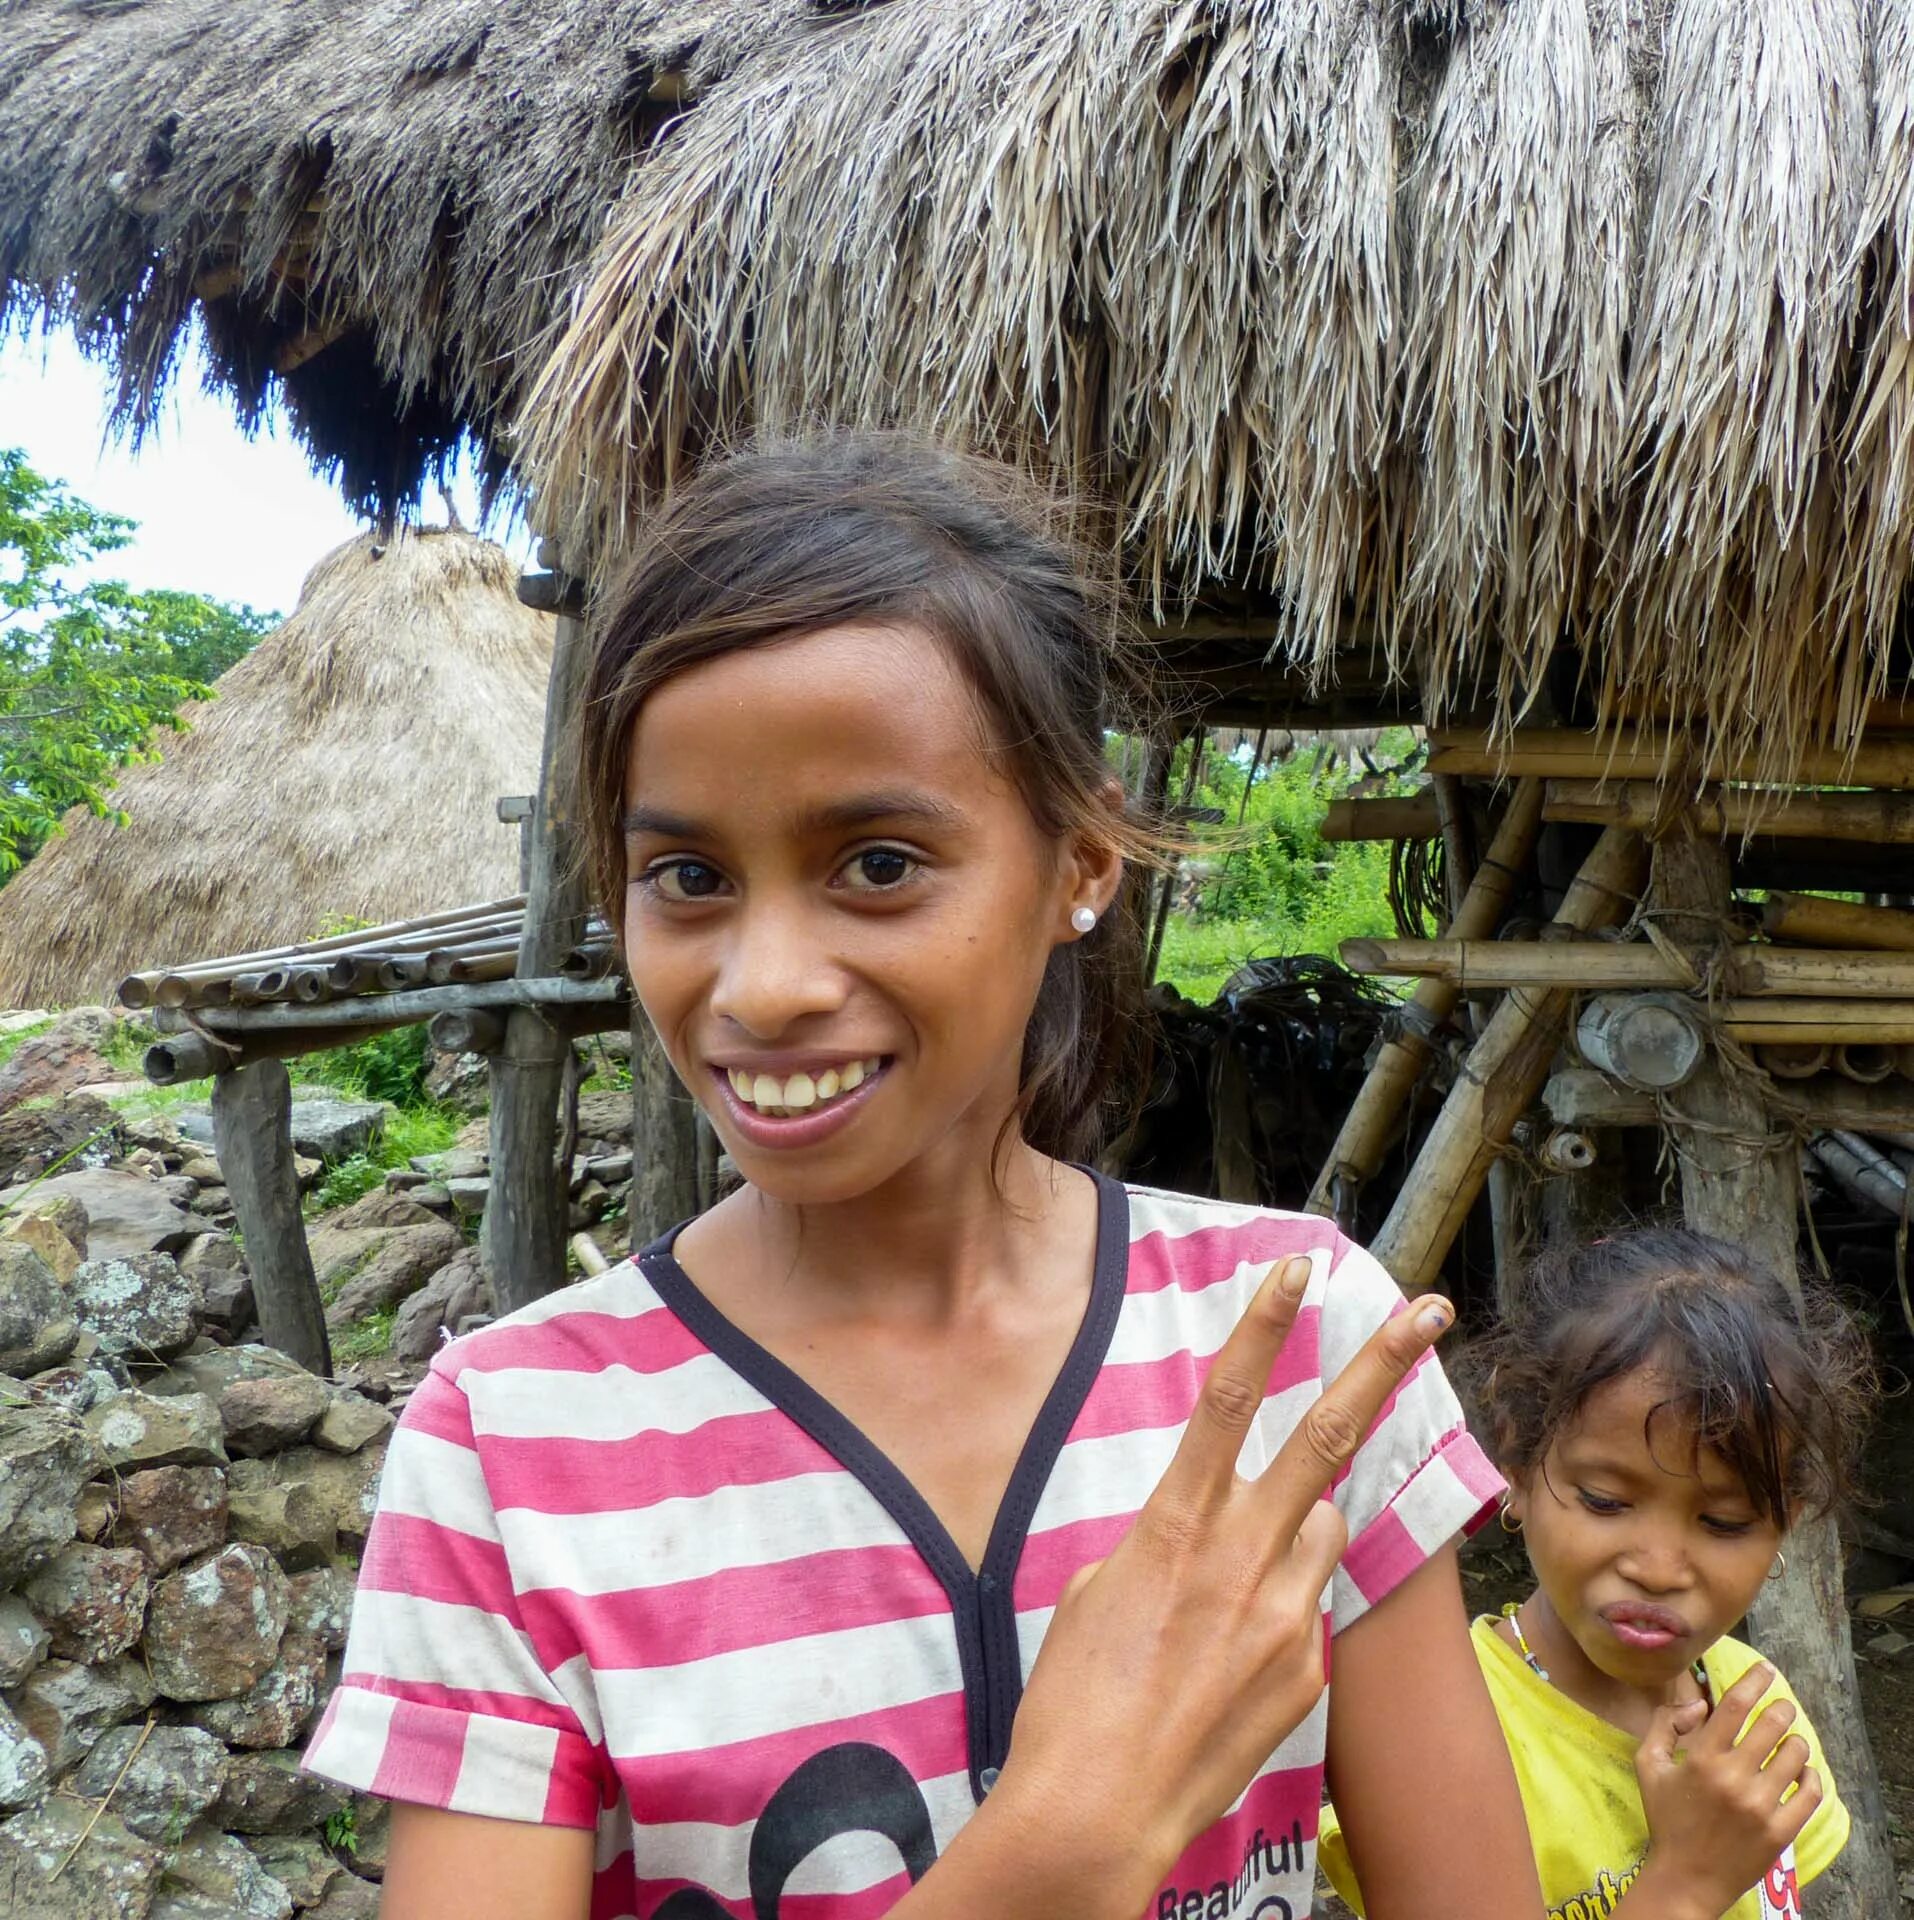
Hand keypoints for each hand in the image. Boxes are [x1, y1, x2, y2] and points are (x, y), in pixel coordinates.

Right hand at [995, 1254, 1453, 1906]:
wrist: (1100, 1808)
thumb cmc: (1076, 1696)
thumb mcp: (1098, 1588)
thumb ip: (1165, 1541)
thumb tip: (1205, 1535)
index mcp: (1177, 1521)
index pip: (1231, 1398)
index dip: (1266, 1325)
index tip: (1299, 1268)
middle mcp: (1244, 1553)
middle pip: (1328, 1435)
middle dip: (1383, 1365)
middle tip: (1428, 1310)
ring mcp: (1287, 1612)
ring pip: (1324, 1528)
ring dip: (1300, 1526)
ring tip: (1234, 1585)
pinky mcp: (1309, 1667)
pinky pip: (1308, 1606)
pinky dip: (1280, 1608)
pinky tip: (1226, 1661)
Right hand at [1633, 1662, 1821, 1917]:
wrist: (1687, 1878)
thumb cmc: (1666, 1819)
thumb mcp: (1648, 1766)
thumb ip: (1664, 1725)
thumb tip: (1699, 1706)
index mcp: (1702, 1759)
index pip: (1735, 1706)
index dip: (1754, 1681)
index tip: (1765, 1669)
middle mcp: (1734, 1779)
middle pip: (1772, 1725)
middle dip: (1781, 1708)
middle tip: (1782, 1706)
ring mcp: (1761, 1807)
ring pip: (1795, 1756)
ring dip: (1795, 1742)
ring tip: (1788, 1744)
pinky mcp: (1781, 1831)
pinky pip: (1810, 1793)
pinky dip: (1811, 1776)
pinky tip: (1803, 1773)